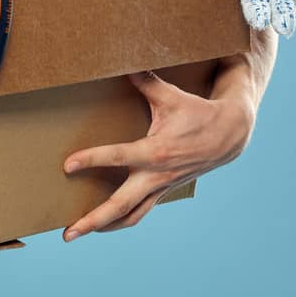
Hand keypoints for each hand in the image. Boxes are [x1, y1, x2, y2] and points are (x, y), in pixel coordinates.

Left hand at [59, 69, 255, 240]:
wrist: (229, 135)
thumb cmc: (196, 112)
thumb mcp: (170, 95)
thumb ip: (144, 81)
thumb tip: (124, 62)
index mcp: (156, 151)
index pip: (117, 158)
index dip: (90, 160)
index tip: (67, 165)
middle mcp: (156, 175)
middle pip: (120, 206)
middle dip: (92, 221)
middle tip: (67, 234)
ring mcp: (161, 186)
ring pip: (131, 215)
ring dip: (105, 226)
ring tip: (79, 232)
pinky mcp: (164, 190)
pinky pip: (141, 210)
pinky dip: (122, 217)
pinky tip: (105, 221)